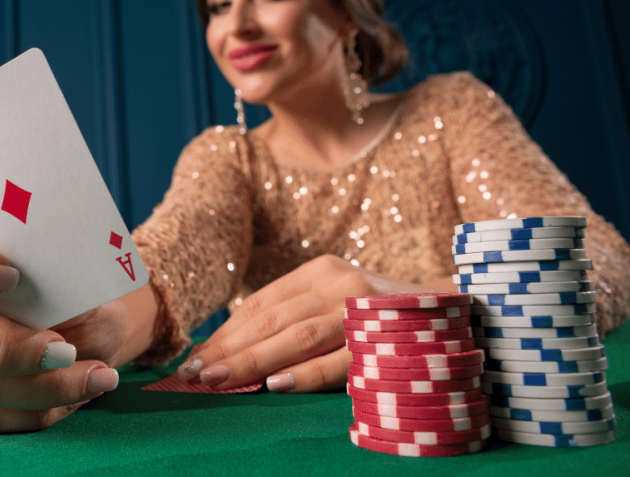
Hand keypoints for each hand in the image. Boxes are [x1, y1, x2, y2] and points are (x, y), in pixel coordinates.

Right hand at [0, 213, 137, 432]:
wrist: (103, 324)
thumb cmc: (84, 286)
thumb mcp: (77, 268)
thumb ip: (48, 268)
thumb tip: (39, 278)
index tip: (10, 275)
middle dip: (7, 346)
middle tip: (64, 348)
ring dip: (45, 384)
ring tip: (95, 371)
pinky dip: (45, 407)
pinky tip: (84, 387)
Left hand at [176, 255, 434, 392]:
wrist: (463, 312)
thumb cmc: (384, 316)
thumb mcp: (337, 302)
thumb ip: (296, 319)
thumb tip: (231, 353)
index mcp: (322, 270)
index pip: (262, 303)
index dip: (225, 331)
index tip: (193, 356)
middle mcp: (341, 282)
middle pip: (272, 319)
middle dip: (229, 348)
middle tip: (193, 373)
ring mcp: (365, 307)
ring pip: (297, 337)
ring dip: (253, 361)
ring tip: (218, 379)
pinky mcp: (388, 337)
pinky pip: (339, 359)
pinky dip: (306, 373)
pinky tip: (275, 385)